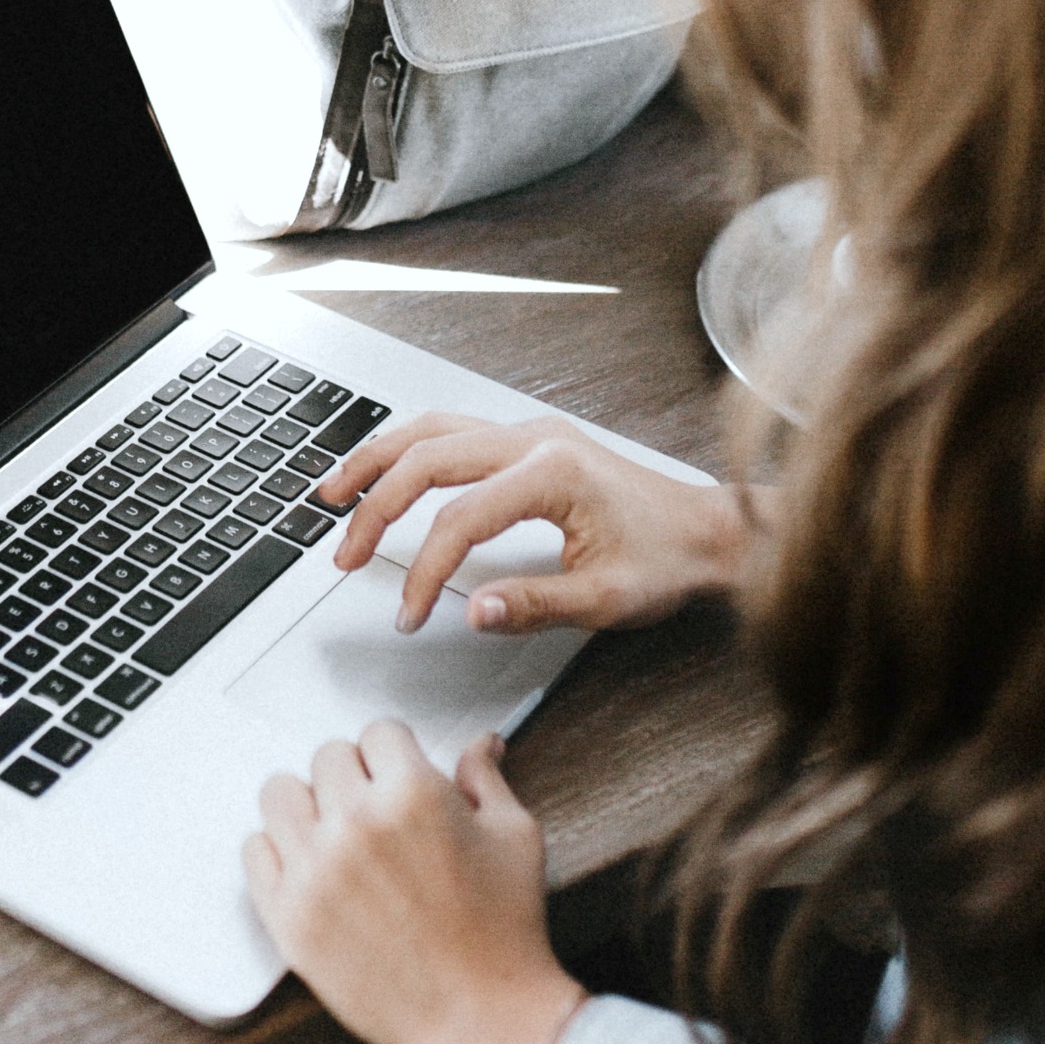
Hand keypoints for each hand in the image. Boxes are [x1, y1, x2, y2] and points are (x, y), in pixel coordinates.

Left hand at [243, 721, 586, 1043]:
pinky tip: (311, 868)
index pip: (378, 731)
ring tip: (336, 833)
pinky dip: (278, 852)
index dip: (395, 754)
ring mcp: (314, 871)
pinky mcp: (288, 917)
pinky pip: (255, 851)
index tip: (399, 775)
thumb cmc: (506, 932)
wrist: (483, 1019)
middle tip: (376, 811)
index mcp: (412, 793)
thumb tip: (481, 744)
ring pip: (280, 794)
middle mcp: (355, 824)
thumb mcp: (514, 837)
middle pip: (327, 757)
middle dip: (355, 776)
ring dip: (309, 806)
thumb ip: (485, 780)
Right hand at [320, 410, 750, 634]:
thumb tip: (472, 611)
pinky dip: (408, 450)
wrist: (711, 530)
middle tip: (344, 555)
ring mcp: (531, 431)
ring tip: (333, 494)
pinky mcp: (531, 439)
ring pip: (431, 429)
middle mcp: (535, 439)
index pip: (459, 520)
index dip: (424, 572)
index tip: (410, 614)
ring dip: (378, 460)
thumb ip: (535, 604)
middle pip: (427, 458)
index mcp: (553, 473)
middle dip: (375, 508)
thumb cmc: (669, 560)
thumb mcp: (607, 599)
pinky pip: (452, 430)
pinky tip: (385, 471)